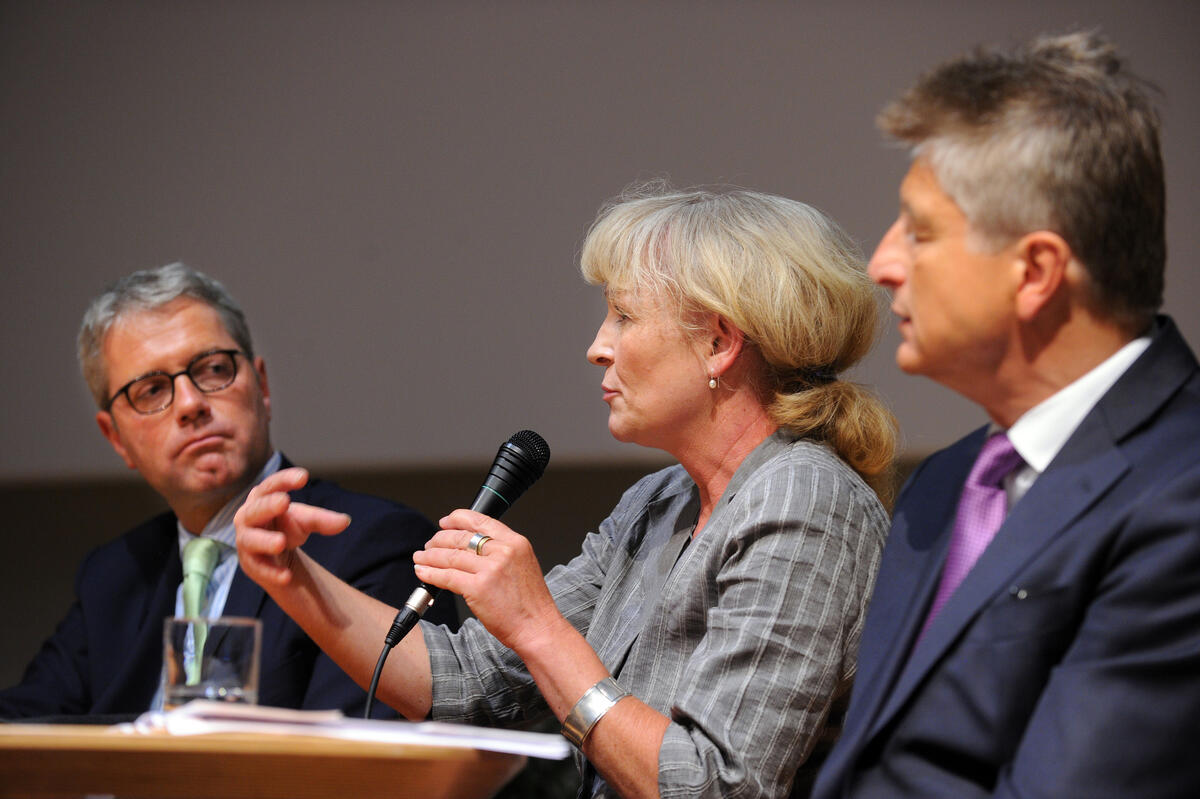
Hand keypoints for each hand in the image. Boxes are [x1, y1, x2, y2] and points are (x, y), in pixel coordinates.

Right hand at [234, 467, 350, 588]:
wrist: (275, 554)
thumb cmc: (286, 527)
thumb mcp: (306, 520)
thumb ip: (322, 519)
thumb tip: (345, 521)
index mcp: (262, 498)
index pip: (270, 485)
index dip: (284, 479)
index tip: (304, 476)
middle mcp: (248, 517)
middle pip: (256, 509)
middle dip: (268, 505)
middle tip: (284, 501)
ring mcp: (246, 541)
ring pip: (251, 539)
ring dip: (265, 540)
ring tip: (281, 542)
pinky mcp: (250, 563)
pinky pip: (259, 567)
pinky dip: (272, 572)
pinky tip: (287, 576)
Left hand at [414, 509, 566, 653]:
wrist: (538, 627)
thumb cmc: (531, 604)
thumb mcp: (523, 565)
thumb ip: (502, 552)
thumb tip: (472, 547)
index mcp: (516, 543)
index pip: (481, 521)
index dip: (457, 519)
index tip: (445, 522)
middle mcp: (503, 551)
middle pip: (461, 537)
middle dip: (439, 540)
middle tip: (429, 544)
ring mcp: (490, 569)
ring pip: (450, 556)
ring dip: (430, 556)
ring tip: (420, 558)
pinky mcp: (477, 588)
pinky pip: (446, 577)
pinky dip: (430, 574)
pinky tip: (423, 573)